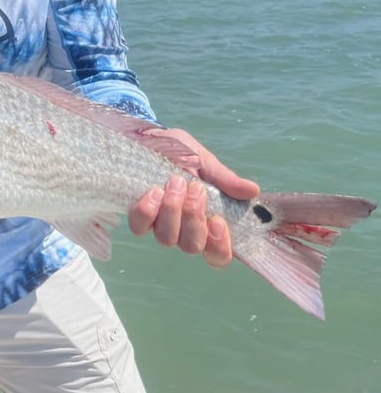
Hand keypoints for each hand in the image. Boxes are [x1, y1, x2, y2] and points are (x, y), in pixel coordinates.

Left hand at [127, 128, 259, 267]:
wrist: (150, 139)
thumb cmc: (181, 153)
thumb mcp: (205, 161)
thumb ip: (225, 179)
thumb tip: (253, 191)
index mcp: (206, 221)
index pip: (217, 254)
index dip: (220, 246)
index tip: (218, 221)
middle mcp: (182, 230)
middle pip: (192, 246)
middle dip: (194, 218)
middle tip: (195, 188)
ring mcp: (159, 225)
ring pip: (167, 239)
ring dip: (173, 211)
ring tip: (176, 183)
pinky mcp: (138, 216)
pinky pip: (140, 227)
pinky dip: (147, 212)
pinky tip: (154, 192)